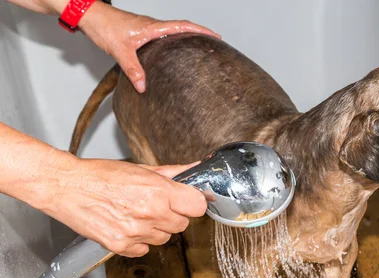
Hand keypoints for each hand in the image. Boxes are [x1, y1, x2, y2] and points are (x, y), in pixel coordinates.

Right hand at [42, 158, 206, 256]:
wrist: (66, 186)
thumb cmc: (99, 175)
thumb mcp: (141, 169)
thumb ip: (172, 173)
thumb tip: (194, 169)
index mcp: (158, 191)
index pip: (197, 206)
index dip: (193, 203)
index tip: (187, 201)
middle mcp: (150, 213)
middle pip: (182, 224)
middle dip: (173, 215)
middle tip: (156, 205)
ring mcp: (135, 232)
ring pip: (164, 238)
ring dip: (156, 229)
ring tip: (137, 214)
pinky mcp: (121, 246)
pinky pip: (144, 249)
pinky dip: (138, 242)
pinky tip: (127, 225)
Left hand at [79, 2, 219, 92]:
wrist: (89, 16)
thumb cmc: (104, 27)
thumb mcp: (120, 52)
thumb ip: (133, 70)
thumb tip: (144, 87)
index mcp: (153, 28)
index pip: (183, 26)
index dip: (201, 30)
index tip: (216, 36)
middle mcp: (152, 26)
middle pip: (182, 27)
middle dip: (199, 34)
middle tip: (213, 44)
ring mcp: (147, 28)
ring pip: (172, 31)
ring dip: (187, 36)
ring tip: (198, 49)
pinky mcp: (140, 32)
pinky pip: (162, 35)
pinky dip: (173, 41)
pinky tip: (171, 52)